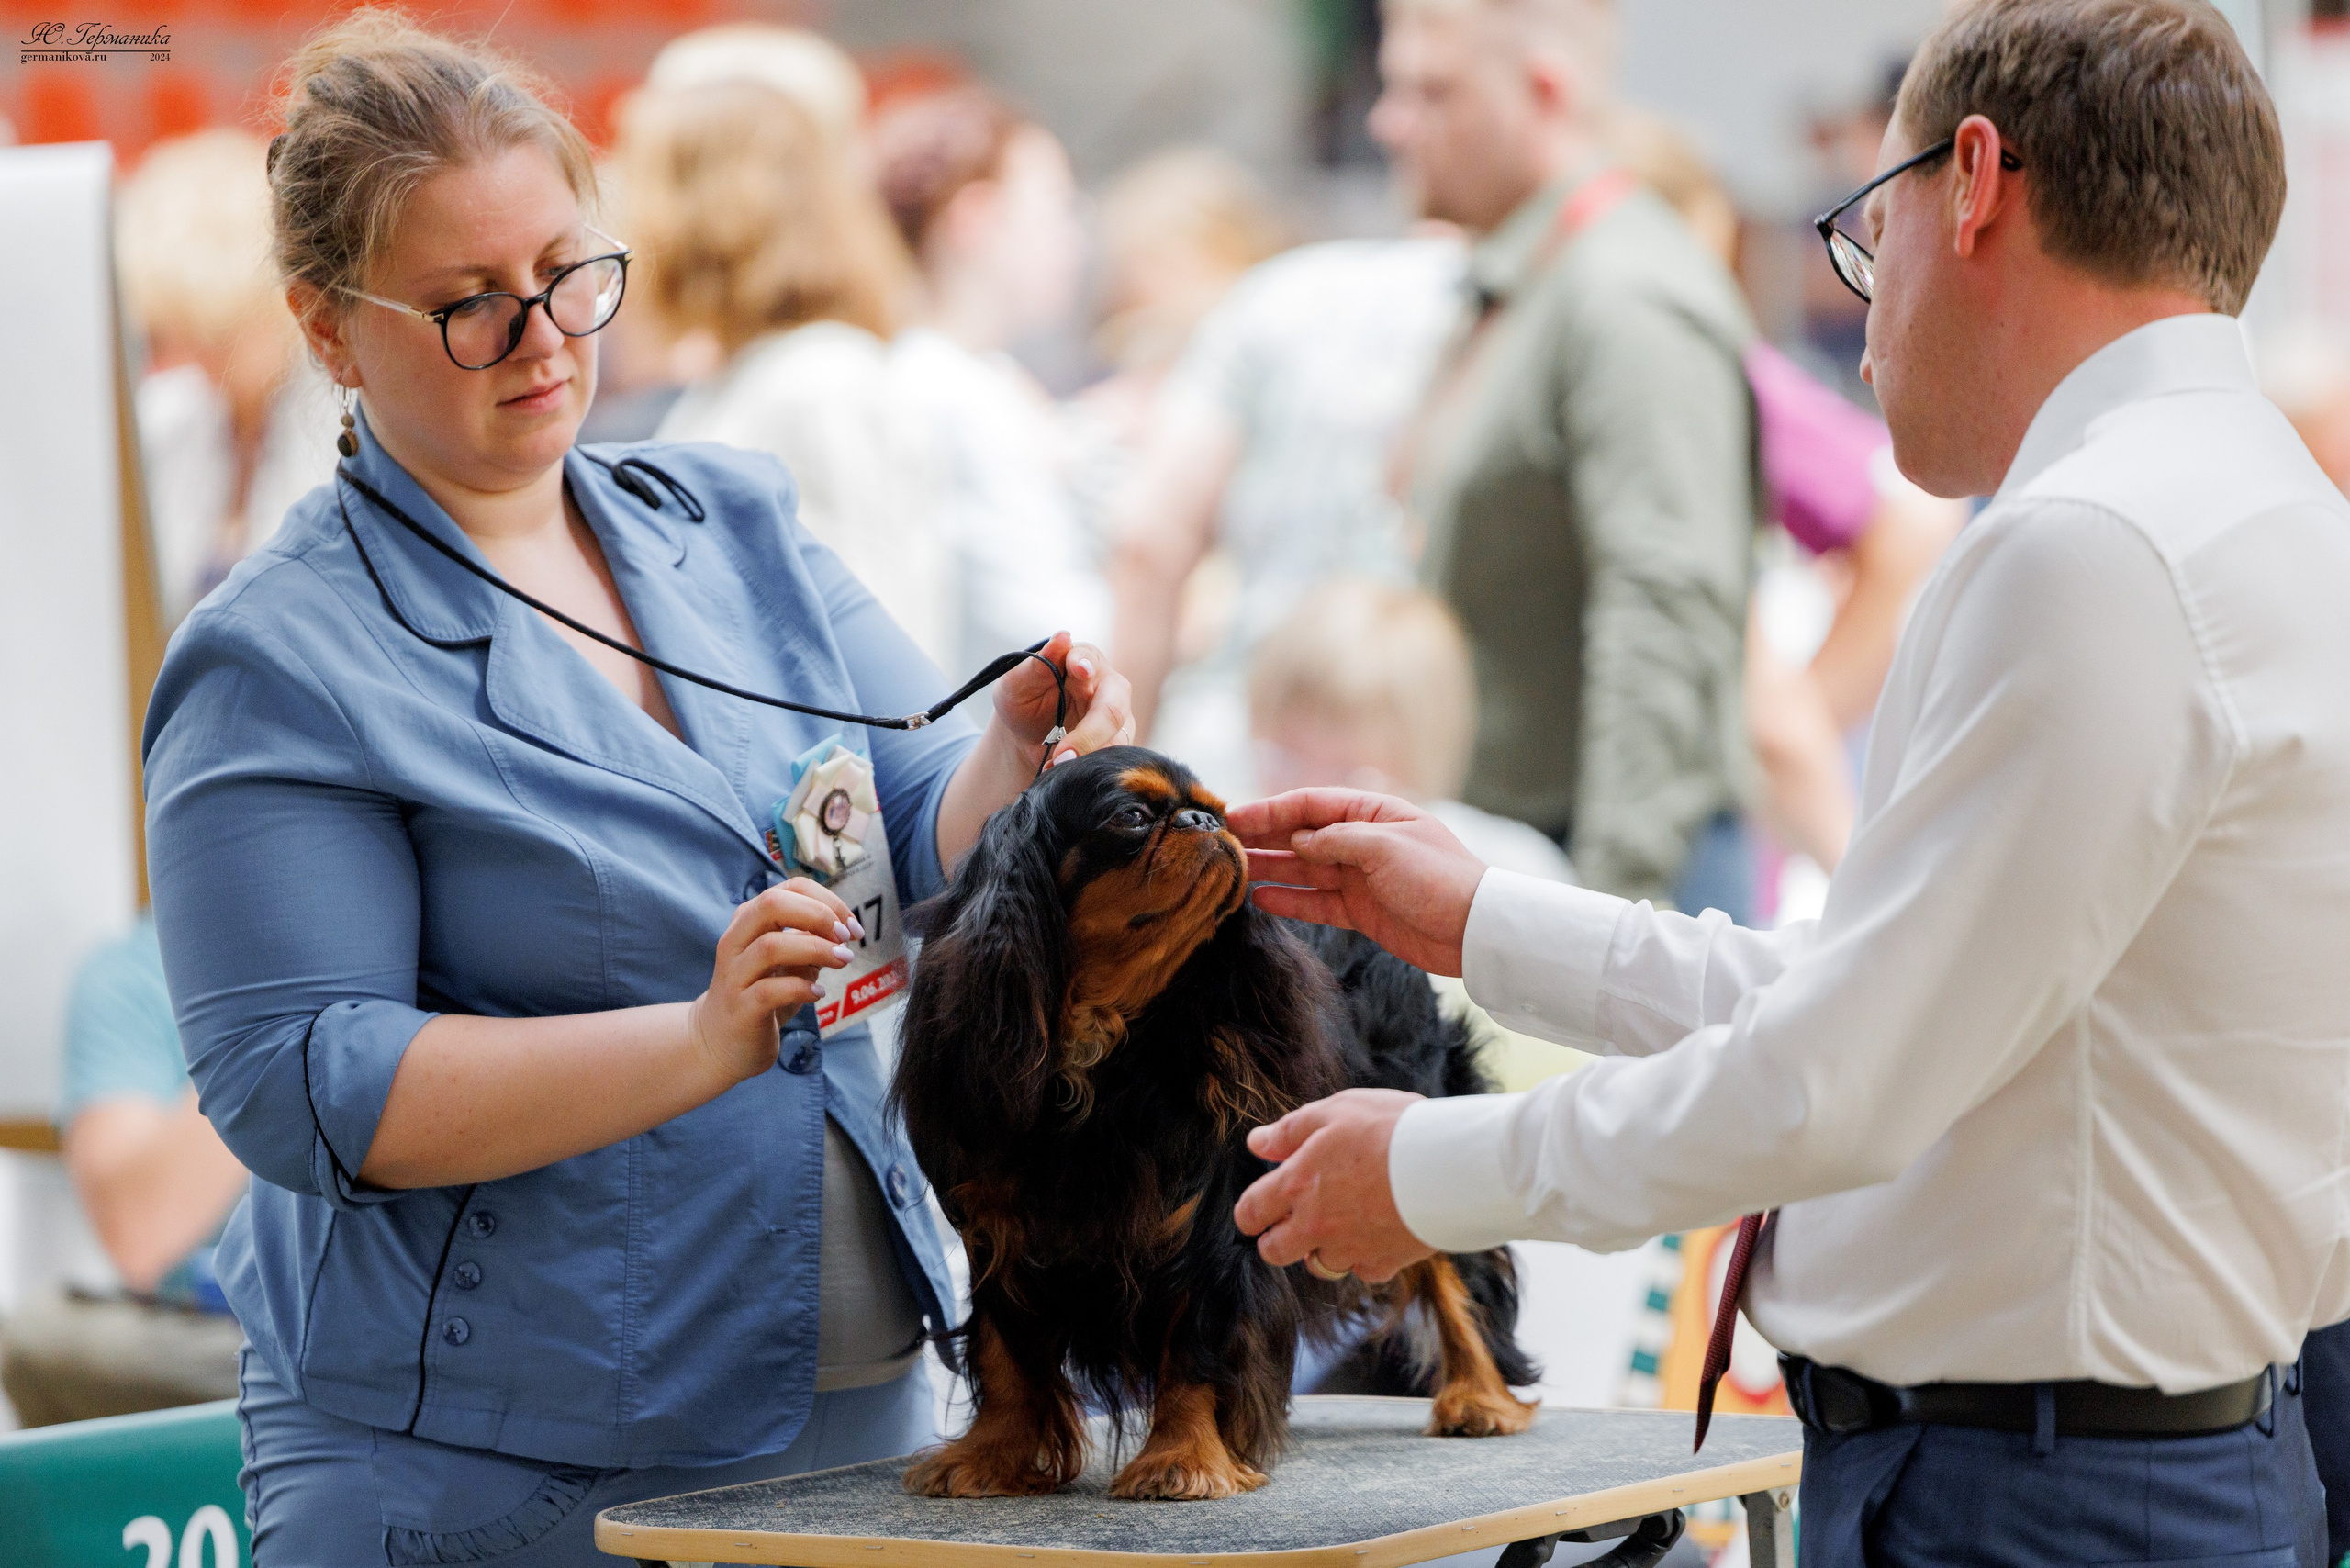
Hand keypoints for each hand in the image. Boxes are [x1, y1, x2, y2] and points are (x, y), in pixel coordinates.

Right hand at [688, 878, 858, 1085]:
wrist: (721, 1041)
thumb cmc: (762, 994)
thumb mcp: (789, 961)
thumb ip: (810, 941)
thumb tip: (843, 931)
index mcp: (750, 921)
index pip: (790, 888)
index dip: (828, 900)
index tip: (852, 926)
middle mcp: (736, 941)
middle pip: (772, 904)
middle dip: (818, 915)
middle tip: (845, 938)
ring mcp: (734, 974)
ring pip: (771, 946)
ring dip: (816, 950)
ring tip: (842, 961)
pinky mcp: (740, 1008)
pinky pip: (769, 991)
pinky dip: (801, 988)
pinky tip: (818, 993)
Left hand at [992, 631, 1134, 769]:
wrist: (1024, 738)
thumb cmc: (1021, 702)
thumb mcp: (1016, 684)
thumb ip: (1037, 664)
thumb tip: (1062, 637)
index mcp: (1082, 660)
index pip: (1088, 658)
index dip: (1084, 664)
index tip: (1079, 670)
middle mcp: (1106, 686)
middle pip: (1112, 707)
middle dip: (1090, 733)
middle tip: (1063, 754)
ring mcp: (1117, 718)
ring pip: (1118, 739)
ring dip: (1088, 756)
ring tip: (1057, 766)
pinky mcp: (1117, 744)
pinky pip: (1113, 760)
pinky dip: (1088, 768)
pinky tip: (1063, 772)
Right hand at [1228, 790, 1487, 975]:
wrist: (1477, 930)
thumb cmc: (1440, 878)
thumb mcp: (1386, 847)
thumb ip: (1337, 840)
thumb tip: (1298, 840)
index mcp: (1372, 814)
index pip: (1310, 805)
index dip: (1270, 810)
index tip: (1233, 817)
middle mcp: (1361, 842)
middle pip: (1301, 836)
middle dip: (1263, 839)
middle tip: (1222, 844)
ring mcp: (1359, 878)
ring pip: (1303, 871)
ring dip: (1269, 870)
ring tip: (1232, 872)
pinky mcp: (1360, 911)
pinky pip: (1316, 903)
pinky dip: (1289, 901)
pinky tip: (1260, 899)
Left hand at [1232, 1089, 1434, 1283]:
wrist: (1450, 1163)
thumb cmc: (1392, 1129)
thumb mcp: (1335, 1111)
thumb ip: (1290, 1130)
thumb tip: (1257, 1143)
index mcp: (1297, 1184)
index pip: (1250, 1212)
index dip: (1250, 1212)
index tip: (1260, 1207)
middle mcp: (1315, 1224)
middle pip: (1275, 1252)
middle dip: (1278, 1239)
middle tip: (1297, 1219)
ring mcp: (1349, 1248)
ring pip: (1320, 1264)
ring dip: (1325, 1247)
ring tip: (1348, 1218)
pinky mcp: (1384, 1263)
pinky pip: (1363, 1270)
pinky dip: (1367, 1256)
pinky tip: (1381, 1229)